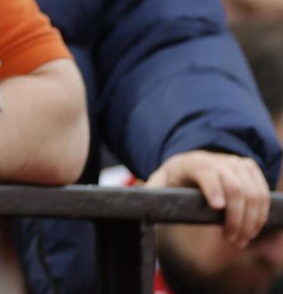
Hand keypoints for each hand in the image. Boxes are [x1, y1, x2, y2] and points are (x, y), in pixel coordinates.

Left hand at [146, 149, 271, 245]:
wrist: (191, 162)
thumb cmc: (173, 179)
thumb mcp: (158, 185)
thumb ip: (148, 197)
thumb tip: (135, 212)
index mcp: (189, 162)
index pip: (204, 171)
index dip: (212, 188)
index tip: (217, 208)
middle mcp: (215, 159)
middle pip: (234, 186)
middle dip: (236, 216)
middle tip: (231, 239)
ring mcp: (235, 162)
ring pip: (253, 191)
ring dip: (251, 219)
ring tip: (240, 239)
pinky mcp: (250, 168)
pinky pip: (263, 192)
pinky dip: (261, 213)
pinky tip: (251, 230)